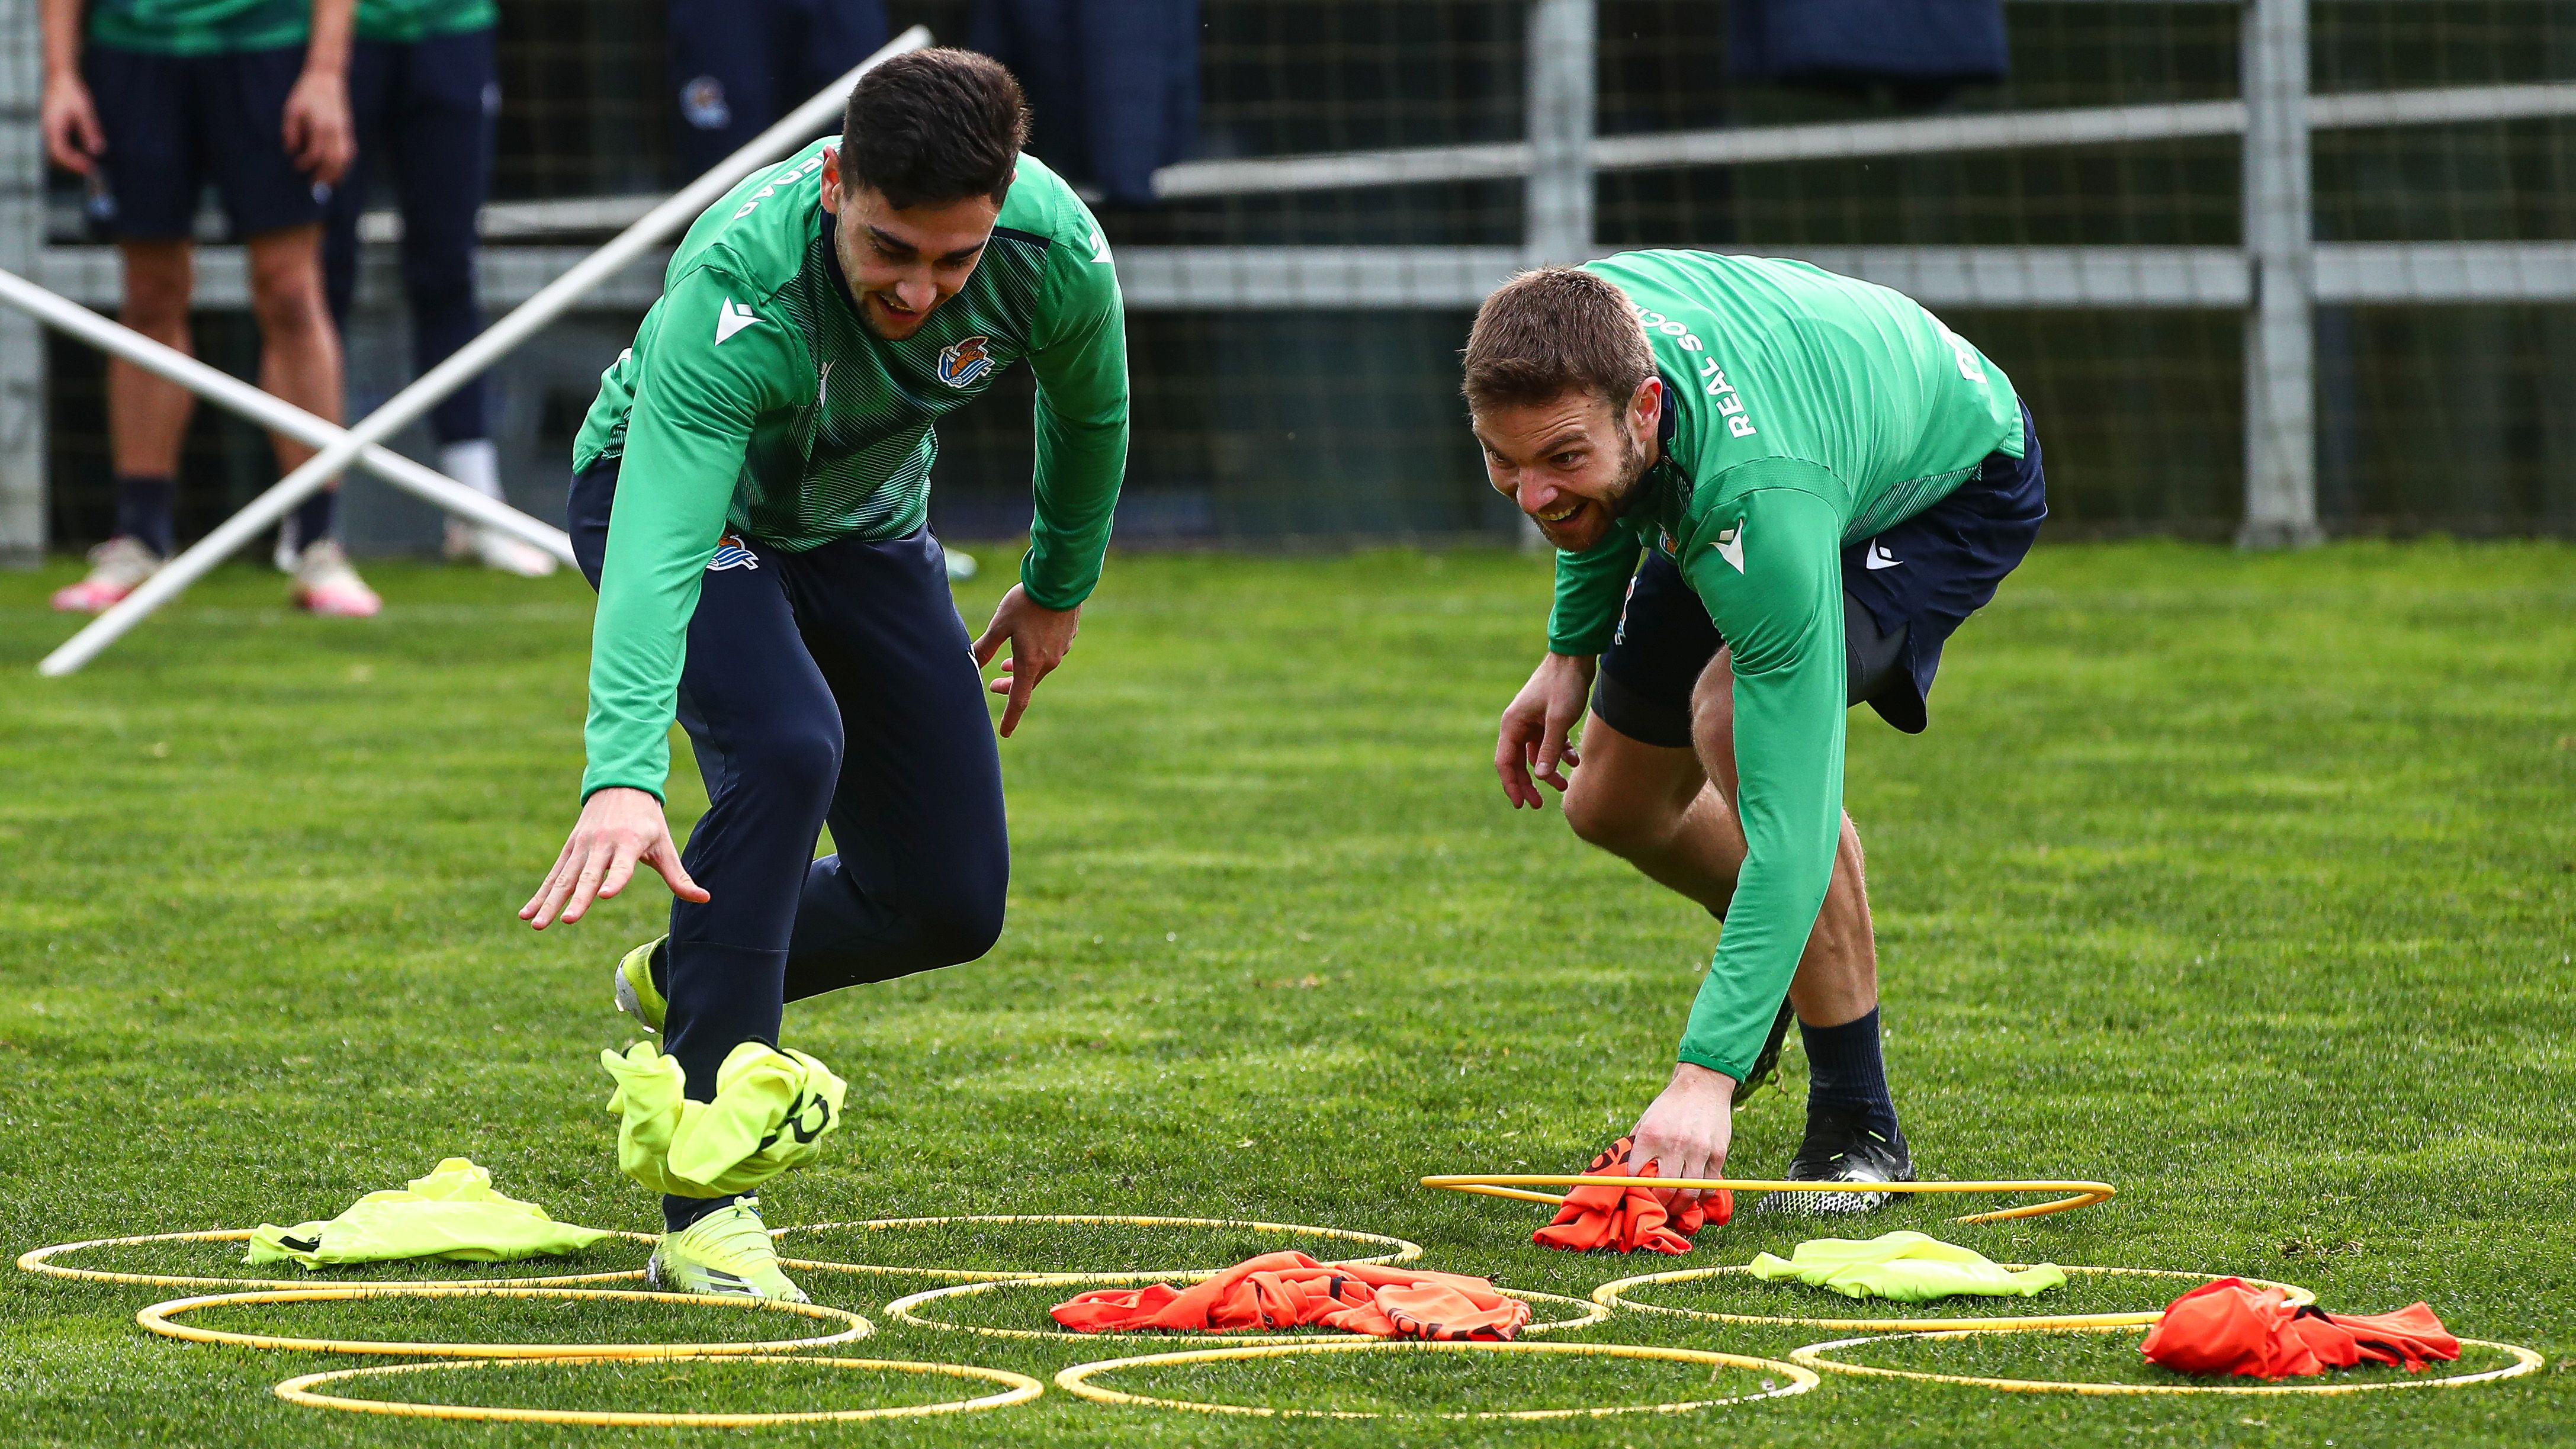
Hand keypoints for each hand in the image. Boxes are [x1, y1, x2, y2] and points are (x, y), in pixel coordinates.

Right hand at [41, 72, 103, 174]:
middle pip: (56, 155)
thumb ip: (91, 130)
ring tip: (87, 165)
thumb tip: (97, 150)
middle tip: (91, 170)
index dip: (74, 163)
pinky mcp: (53, 127)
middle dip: (72, 165)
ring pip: (56, 151)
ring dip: (70, 160)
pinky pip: (58, 144)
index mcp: (53, 126)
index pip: (60, 151)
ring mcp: (49, 129)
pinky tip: (82, 153)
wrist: (60, 78)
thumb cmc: (71, 92)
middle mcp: (48, 129)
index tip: (89, 167)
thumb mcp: (84, 110)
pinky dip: (69, 152)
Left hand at [280, 66, 353, 183]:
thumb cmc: (306, 93)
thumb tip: (292, 151)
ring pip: (345, 160)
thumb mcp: (291, 109)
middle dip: (324, 176)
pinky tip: (338, 171)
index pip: (316, 153)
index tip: (296, 165)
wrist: (327, 79)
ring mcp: (344, 131)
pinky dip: (345, 165)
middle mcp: (335, 131)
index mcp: (320, 126)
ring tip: (329, 184)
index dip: (306, 163)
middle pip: (333, 161)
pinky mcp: (348, 131)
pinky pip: (350, 153)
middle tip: (314, 187)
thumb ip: (290, 131)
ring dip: (337, 174)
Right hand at [521, 786, 709, 929]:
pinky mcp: (570, 849)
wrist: (620, 783)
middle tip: (567, 921)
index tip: (606, 895)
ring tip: (537, 925)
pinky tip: (526, 914)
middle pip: (588, 876)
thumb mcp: (665, 845)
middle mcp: (602, 844)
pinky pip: (553, 875)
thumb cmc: (647, 819)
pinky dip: (539, 894)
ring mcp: (582, 846)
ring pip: (564, 878)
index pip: (622, 866)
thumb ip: (679, 876)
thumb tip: (704, 899)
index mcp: (629, 842)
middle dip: (577, 899)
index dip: (616, 879)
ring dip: (549, 902)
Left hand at [971, 584, 1078, 737]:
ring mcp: (1061, 650)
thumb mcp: (1000, 624)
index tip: (1005, 732)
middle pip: (1027, 683)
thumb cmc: (1028, 602)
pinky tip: (1029, 639)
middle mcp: (1048, 662)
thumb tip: (971, 664)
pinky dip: (1035, 654)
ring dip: (1021, 667)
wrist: (1062, 580)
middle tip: (993, 685)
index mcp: (1031, 663)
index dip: (1011, 718)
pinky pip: (1049, 653)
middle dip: (1009, 686)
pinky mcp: (1068, 637)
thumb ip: (985, 647)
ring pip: (1038, 667)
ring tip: (1006, 661)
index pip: (1019, 700)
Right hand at [1494, 652, 1594, 808]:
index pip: (1505, 763)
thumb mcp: (1558, 720)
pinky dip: (1560, 754)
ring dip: (1549, 771)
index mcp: (1512, 725)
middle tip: (1539, 805)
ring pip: (1536, 756)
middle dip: (1529, 784)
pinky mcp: (1546, 720)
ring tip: (1565, 785)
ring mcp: (1532, 722)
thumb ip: (1550, 749)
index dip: (1512, 785)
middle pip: (1518, 763)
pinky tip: (1575, 761)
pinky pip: (1549, 744)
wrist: (1575, 657)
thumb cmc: (1564, 685)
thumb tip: (1542, 778)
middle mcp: (1518, 725)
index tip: (1521, 804)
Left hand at [1628, 1062, 1735, 1208]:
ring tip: (1674, 1211)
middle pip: (1664, 1190)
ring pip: (1689, 1194)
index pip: (1636, 1175)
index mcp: (1650, 1135)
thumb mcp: (1646, 1120)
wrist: (1702, 1085)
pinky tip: (1693, 1198)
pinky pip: (1708, 1186)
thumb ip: (1636, 1146)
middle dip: (1658, 1206)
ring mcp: (1698, 1150)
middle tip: (1656, 1212)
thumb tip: (1625, 1174)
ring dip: (1680, 1208)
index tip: (1635, 1197)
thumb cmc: (1669, 1106)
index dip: (1635, 1189)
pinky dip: (1700, 1198)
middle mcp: (1674, 1144)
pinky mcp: (1718, 1153)